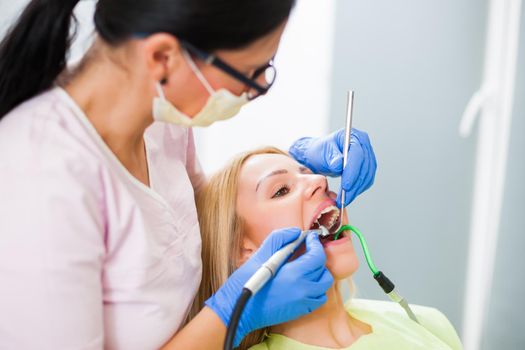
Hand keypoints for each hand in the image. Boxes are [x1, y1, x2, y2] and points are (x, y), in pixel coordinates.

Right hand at [205, 227, 332, 345]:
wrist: (237, 310)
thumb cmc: (245, 282)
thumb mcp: (260, 255)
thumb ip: (280, 239)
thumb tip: (296, 232)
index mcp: (294, 274)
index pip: (318, 256)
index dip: (315, 243)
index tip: (310, 237)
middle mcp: (303, 290)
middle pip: (324, 270)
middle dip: (317, 257)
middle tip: (306, 251)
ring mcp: (303, 303)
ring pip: (324, 286)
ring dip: (318, 274)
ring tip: (305, 267)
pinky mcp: (300, 311)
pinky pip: (318, 298)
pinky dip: (316, 289)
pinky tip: (303, 283)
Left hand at [289, 128, 376, 206]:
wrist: (320, 156)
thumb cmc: (319, 152)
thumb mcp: (322, 154)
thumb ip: (331, 158)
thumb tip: (340, 164)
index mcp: (353, 136)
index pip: (357, 155)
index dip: (353, 171)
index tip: (345, 185)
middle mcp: (363, 144)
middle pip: (364, 166)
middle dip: (355, 184)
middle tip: (345, 197)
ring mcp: (367, 155)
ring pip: (367, 175)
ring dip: (357, 189)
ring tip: (345, 199)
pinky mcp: (367, 166)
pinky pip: (367, 179)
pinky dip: (359, 189)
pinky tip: (350, 194)